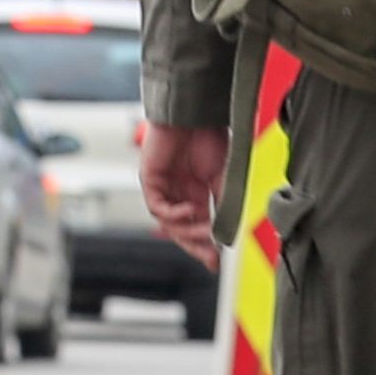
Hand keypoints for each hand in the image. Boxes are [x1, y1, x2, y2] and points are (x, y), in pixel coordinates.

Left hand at [141, 125, 229, 271]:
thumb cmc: (209, 135)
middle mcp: (177, 192)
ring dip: (187, 230)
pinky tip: (189, 211)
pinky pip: (157, 207)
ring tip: (204, 229)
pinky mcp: (150, 179)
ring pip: (168, 223)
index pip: (197, 226)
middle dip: (195, 246)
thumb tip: (225, 234)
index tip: (216, 262)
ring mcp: (162, 186)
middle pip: (180, 230)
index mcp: (196, 191)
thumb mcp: (222, 177)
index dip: (205, 245)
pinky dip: (173, 214)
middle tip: (210, 257)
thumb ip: (222, 204)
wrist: (196, 112)